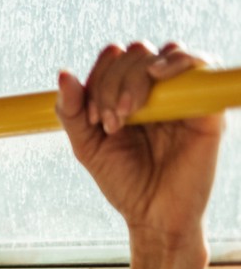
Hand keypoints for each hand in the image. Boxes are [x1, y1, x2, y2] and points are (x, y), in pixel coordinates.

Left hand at [57, 41, 224, 268]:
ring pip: (162, 54)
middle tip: (111, 122)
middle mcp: (157, 90)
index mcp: (128, 95)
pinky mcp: (206, 105)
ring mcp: (182, 95)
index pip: (114, 59)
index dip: (99, 77)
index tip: (92, 118)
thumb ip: (72, 112)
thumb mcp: (87, 146)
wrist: (153, 215)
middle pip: (135, 54)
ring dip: (136, 77)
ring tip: (128, 113)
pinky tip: (158, 75)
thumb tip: (63, 74)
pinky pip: (201, 63)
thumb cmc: (124, 182)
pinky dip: (178, 60)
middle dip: (114, 83)